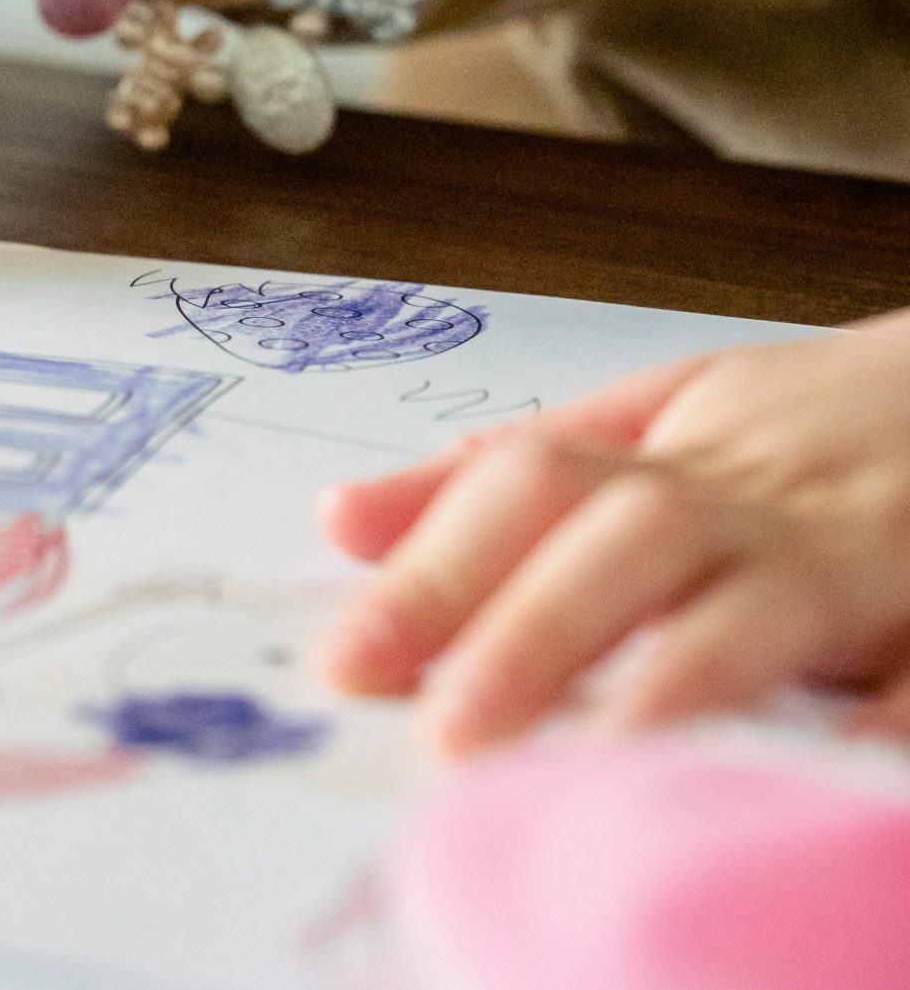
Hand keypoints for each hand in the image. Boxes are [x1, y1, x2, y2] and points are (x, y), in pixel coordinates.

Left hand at [315, 309, 909, 756]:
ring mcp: (865, 555)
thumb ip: (499, 481)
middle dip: (537, 632)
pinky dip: (893, 715)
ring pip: (767, 604)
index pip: (529, 488)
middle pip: (634, 543)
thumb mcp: (649, 424)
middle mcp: (757, 502)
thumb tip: (338, 522)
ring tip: (604, 761)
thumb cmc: (804, 429)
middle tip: (451, 734)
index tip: (345, 662)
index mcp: (671, 459)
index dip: (436, 569)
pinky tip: (840, 768)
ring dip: (684, 677)